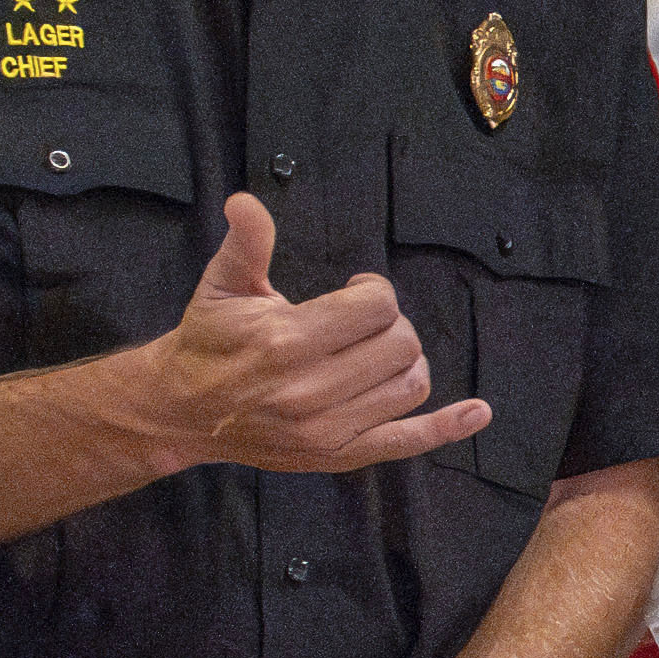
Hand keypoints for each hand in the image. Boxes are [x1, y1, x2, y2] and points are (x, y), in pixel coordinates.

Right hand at [139, 194, 491, 474]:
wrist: (180, 409)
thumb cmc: (207, 341)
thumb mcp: (221, 286)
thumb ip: (246, 243)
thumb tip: (247, 202)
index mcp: (286, 340)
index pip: (376, 307)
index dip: (374, 290)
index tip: (355, 290)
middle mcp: (310, 389)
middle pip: (401, 344)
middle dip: (391, 323)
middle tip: (362, 322)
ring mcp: (327, 428)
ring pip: (410, 386)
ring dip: (407, 360)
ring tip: (379, 350)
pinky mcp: (337, 455)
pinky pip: (406, 442)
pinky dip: (448, 427)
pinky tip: (478, 413)